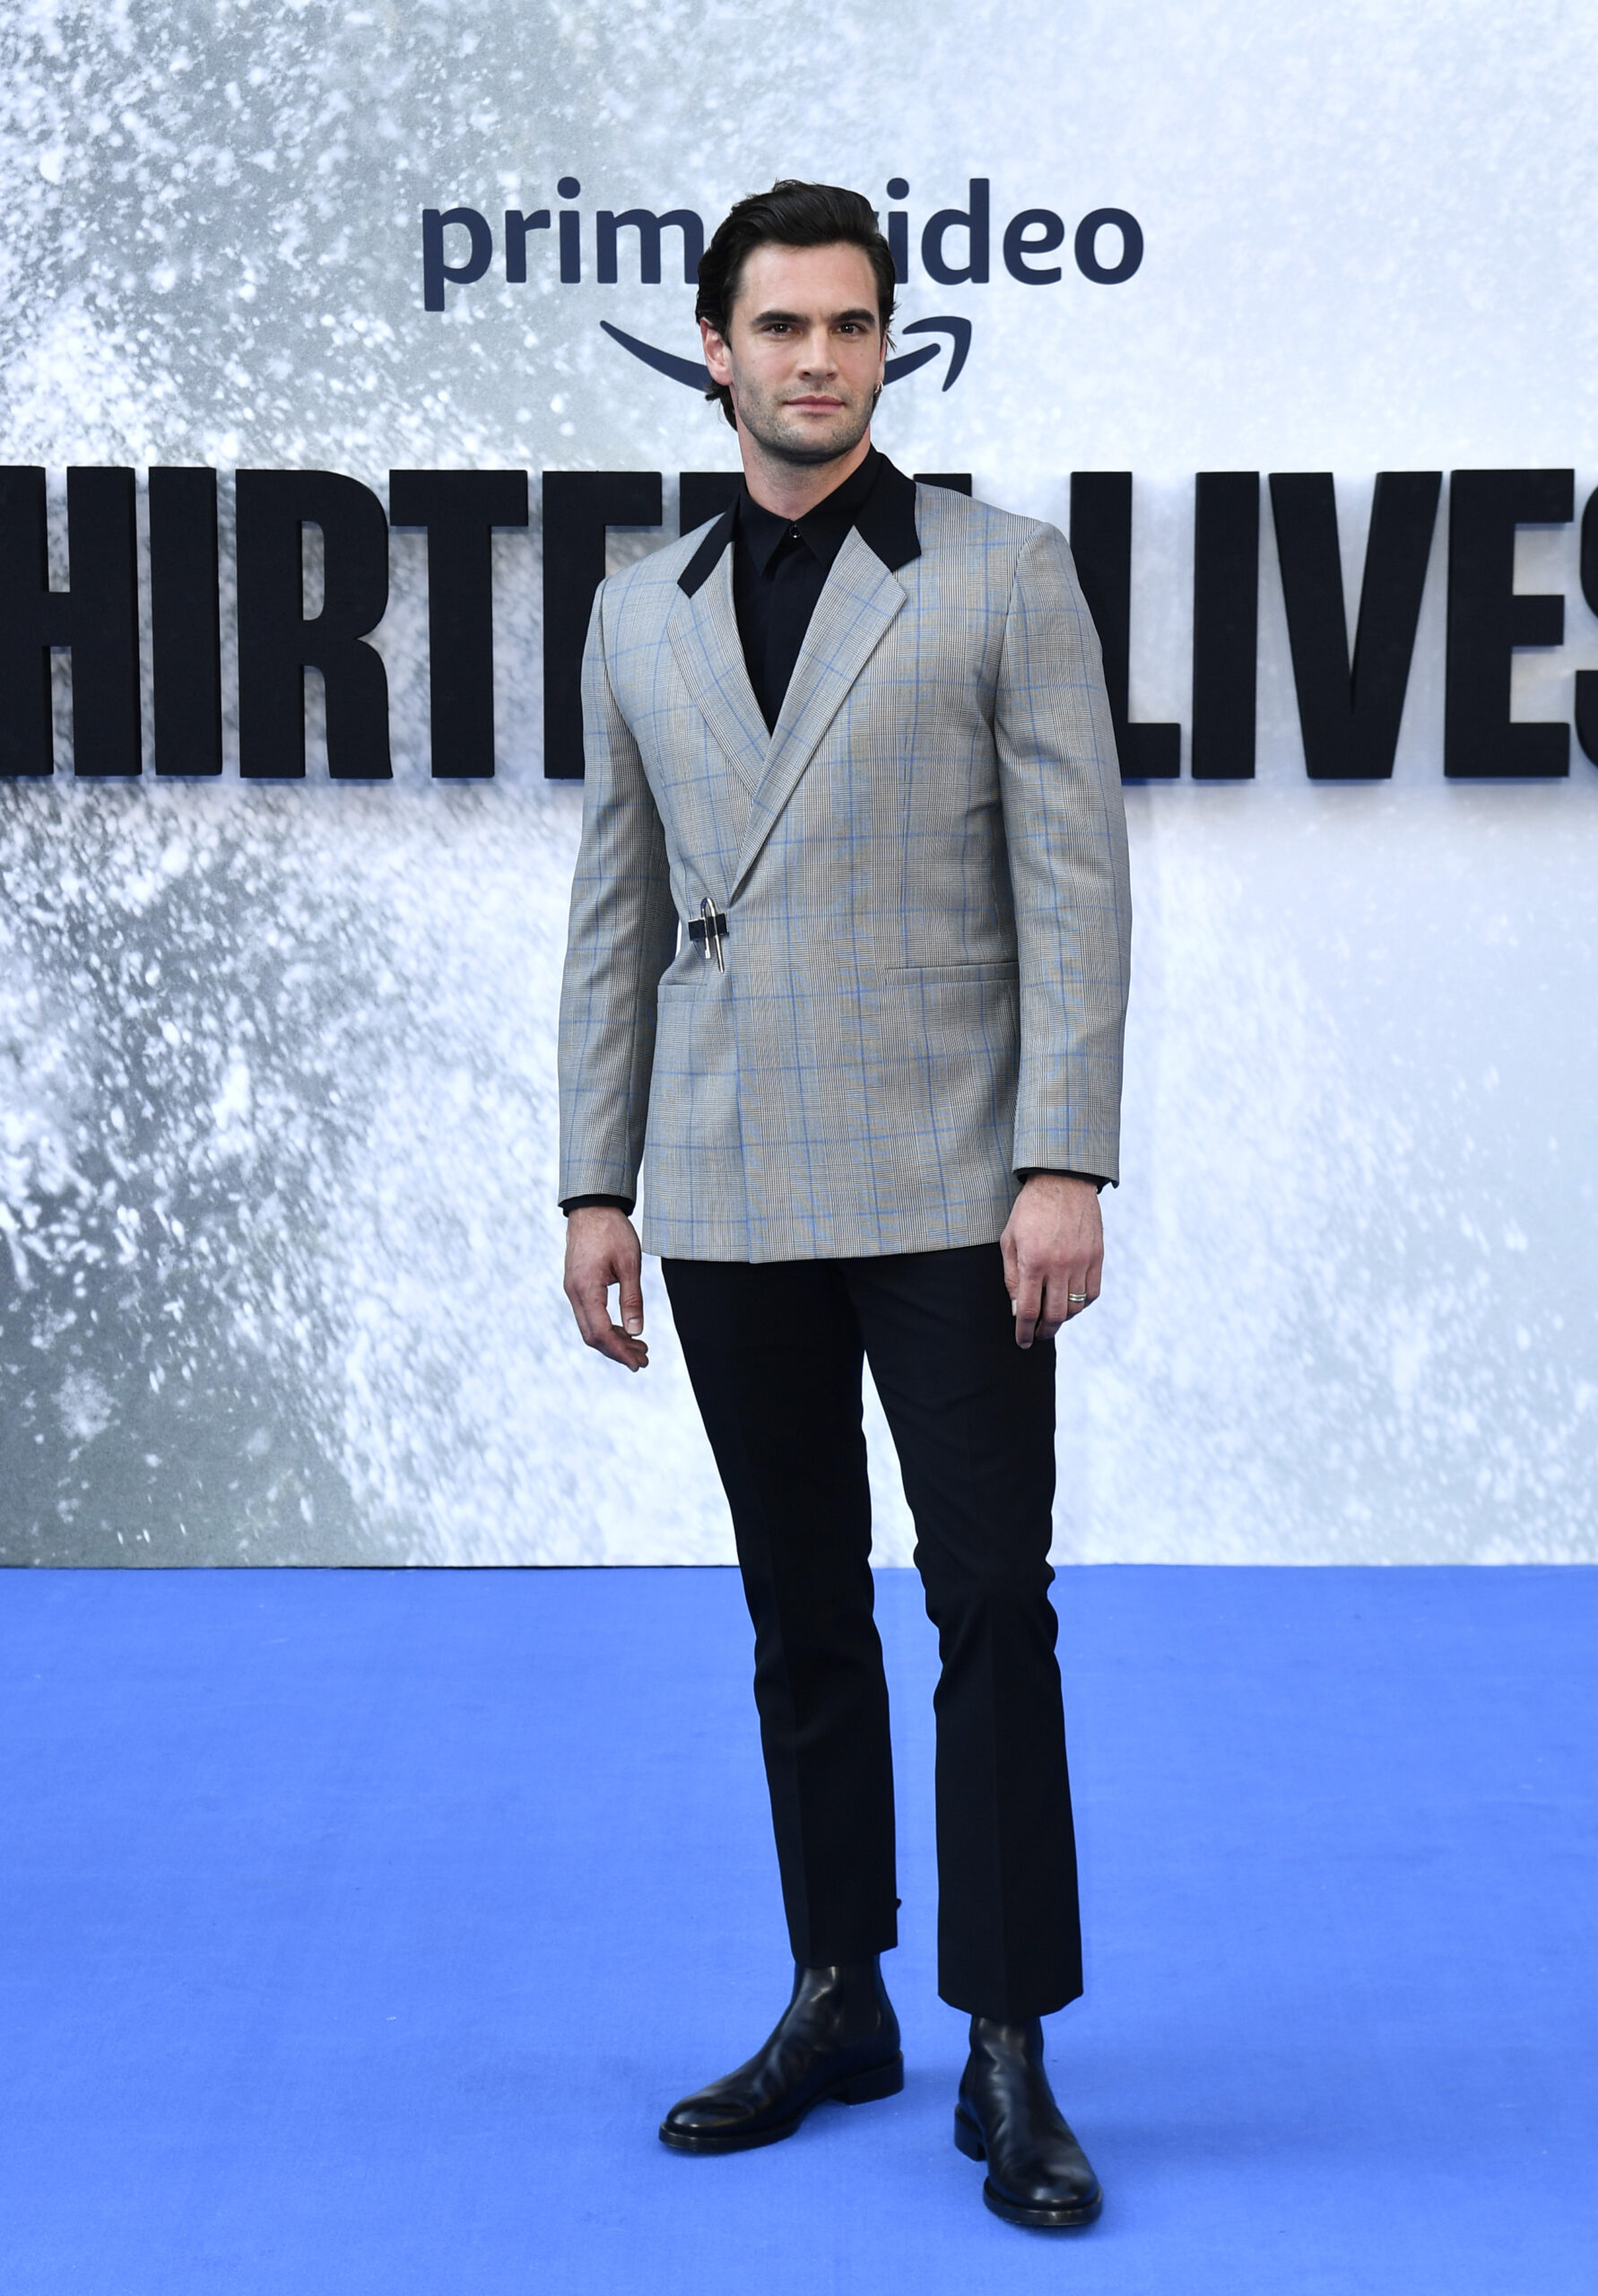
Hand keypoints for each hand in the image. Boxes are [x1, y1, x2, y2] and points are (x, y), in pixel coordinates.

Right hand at [563, 1207, 649, 1371]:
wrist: (592, 1207)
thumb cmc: (612, 1231)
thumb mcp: (630, 1264)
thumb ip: (632, 1299)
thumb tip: (636, 1331)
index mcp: (586, 1289)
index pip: (601, 1332)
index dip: (620, 1352)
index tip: (638, 1363)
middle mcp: (574, 1293)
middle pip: (592, 1336)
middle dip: (617, 1351)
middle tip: (643, 1359)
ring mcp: (572, 1289)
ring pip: (589, 1327)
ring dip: (613, 1340)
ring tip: (639, 1347)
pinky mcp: (576, 1284)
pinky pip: (588, 1314)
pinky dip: (606, 1326)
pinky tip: (624, 1329)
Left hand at [1000, 1176, 1102, 1346]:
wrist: (1063, 1182)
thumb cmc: (1030, 1210)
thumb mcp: (1009, 1240)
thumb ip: (1012, 1277)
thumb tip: (1017, 1308)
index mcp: (1033, 1261)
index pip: (1028, 1310)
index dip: (1024, 1332)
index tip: (1022, 1342)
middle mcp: (1059, 1266)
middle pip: (1055, 1315)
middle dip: (1044, 1331)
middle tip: (1038, 1335)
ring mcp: (1081, 1262)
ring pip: (1076, 1308)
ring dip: (1063, 1319)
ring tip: (1053, 1319)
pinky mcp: (1097, 1257)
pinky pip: (1092, 1293)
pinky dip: (1082, 1305)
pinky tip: (1072, 1303)